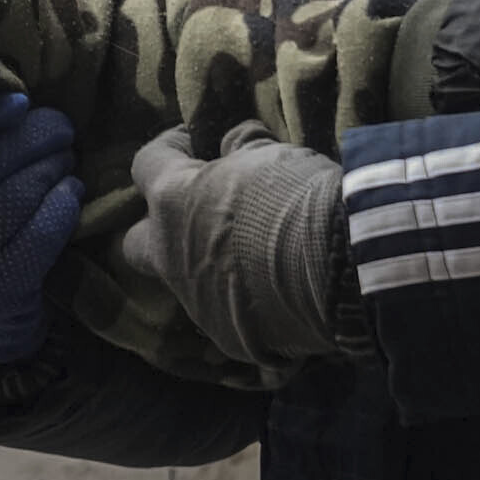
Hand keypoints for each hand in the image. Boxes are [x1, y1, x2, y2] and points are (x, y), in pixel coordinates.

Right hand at [0, 96, 85, 366]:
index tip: (22, 101)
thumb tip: (15, 113)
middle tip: (62, 129)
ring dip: (51, 168)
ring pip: (15, 195)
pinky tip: (73, 194)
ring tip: (69, 161)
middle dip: (31, 138)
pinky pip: (39, 234)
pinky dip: (61, 206)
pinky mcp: (3, 285)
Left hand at [119, 122, 352, 374]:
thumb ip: (242, 148)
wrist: (343, 268)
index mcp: (173, 200)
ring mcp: (195, 301)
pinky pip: (228, 317)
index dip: (168, 148)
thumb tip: (234, 143)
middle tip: (193, 217)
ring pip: (185, 283)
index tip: (192, 143)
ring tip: (253, 259)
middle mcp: (170, 254)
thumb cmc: (300, 199)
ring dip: (209, 268)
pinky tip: (279, 295)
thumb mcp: (272, 156)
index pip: (146, 163)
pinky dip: (246, 304)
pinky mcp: (227, 336)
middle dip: (156, 229)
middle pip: (136, 242)